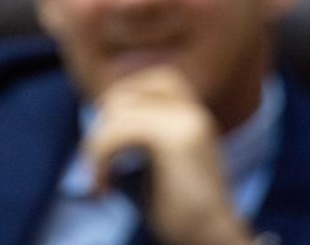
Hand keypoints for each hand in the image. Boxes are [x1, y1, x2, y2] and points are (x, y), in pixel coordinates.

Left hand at [85, 65, 253, 244]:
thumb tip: (100, 121)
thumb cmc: (181, 212)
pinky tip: (104, 190)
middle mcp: (191, 109)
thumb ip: (138, 136)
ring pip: (116, 112)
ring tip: (100, 182)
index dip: (120, 104)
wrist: (213, 240)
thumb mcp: (156, 163)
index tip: (106, 142)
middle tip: (98, 165)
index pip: (149, 81)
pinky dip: (98, 159)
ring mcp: (185, 119)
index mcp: (192, 112)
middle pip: (126, 93)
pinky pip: (116, 134)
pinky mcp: (173, 138)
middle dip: (103, 125)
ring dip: (96, 147)